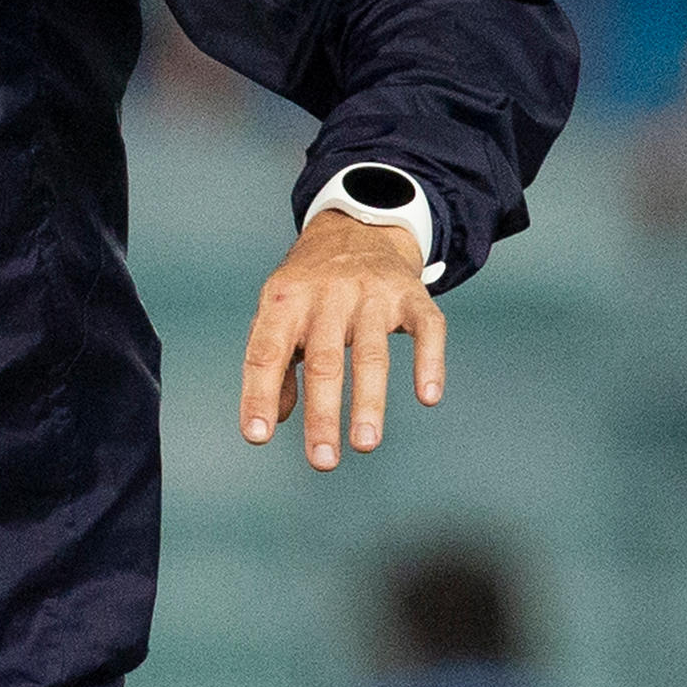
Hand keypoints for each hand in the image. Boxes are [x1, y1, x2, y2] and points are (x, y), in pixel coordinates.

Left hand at [238, 211, 442, 470]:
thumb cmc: (310, 287)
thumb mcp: (280, 313)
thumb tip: (273, 420)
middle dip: (322, 414)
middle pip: (323, 361)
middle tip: (323, 460)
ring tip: (366, 444)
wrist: (358, 226)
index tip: (257, 436)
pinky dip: (429, 362)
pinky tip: (428, 397)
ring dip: (369, 401)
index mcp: (285, 300)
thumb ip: (274, 364)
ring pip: (372, 353)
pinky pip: (426, 330)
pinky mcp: (412, 294)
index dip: (259, 394)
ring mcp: (373, 293)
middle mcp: (328, 295)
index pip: (266, 351)